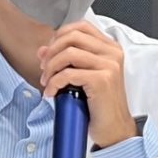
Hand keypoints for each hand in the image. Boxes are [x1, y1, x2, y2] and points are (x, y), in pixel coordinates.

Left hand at [39, 22, 135, 147]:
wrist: (115, 129)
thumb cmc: (100, 105)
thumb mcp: (83, 77)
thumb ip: (67, 60)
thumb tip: (43, 50)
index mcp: (110, 48)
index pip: (81, 27)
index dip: (59, 36)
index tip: (49, 52)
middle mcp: (112, 53)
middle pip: (72, 37)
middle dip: (51, 52)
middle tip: (43, 68)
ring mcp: (109, 65)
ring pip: (68, 53)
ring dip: (50, 68)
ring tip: (46, 82)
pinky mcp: (102, 80)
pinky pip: (68, 74)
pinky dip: (53, 83)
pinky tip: (51, 92)